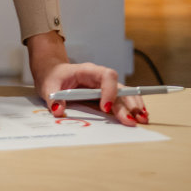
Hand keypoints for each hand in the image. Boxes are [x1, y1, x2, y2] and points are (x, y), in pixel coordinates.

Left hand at [27, 31, 146, 125]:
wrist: (53, 73)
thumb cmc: (52, 77)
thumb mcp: (48, 85)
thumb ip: (53, 97)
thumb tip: (58, 110)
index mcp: (88, 71)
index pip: (106, 76)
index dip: (109, 91)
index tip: (105, 108)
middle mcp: (100, 78)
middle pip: (119, 87)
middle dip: (128, 103)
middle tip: (134, 119)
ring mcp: (105, 86)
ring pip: (124, 94)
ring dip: (134, 106)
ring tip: (142, 119)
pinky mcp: (106, 95)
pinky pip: (121, 99)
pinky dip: (131, 107)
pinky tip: (138, 117)